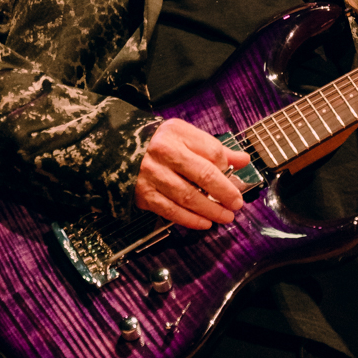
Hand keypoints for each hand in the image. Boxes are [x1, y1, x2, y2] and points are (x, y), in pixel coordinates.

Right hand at [134, 118, 249, 230]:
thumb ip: (213, 148)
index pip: (211, 152)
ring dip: (210, 210)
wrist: (114, 149)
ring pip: (188, 196)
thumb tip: (243, 159)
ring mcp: (152, 175)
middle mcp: (164, 153)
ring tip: (225, 216)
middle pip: (203, 174)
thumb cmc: (157, 142)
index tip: (235, 179)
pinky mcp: (144, 195)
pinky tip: (205, 223)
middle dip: (225, 192)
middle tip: (237, 203)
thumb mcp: (184, 135)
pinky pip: (171, 211)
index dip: (227, 167)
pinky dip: (190, 220)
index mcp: (177, 134)